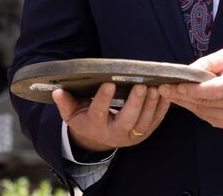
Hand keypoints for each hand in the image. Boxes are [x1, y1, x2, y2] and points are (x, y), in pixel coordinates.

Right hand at [53, 81, 169, 152]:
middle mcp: (114, 134)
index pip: (98, 112)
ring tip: (156, 86)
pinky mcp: (144, 133)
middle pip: (127, 120)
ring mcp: (131, 136)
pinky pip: (155, 121)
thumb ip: (65, 102)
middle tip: (140, 85)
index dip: (103, 99)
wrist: (98, 139)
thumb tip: (56, 91)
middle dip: (135, 103)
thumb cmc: (84, 119)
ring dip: (151, 104)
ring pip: (144, 122)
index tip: (108, 83)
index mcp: (95, 126)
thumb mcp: (71, 113)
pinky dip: (162, 107)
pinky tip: (165, 92)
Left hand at [158, 49, 222, 128]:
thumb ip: (209, 62)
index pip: (216, 90)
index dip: (195, 89)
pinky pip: (203, 115)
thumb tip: (189, 71)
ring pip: (202, 110)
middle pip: (205, 101)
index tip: (176, 85)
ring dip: (182, 102)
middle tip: (162, 88)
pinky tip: (179, 99)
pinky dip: (190, 107)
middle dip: (181, 95)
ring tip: (166, 92)